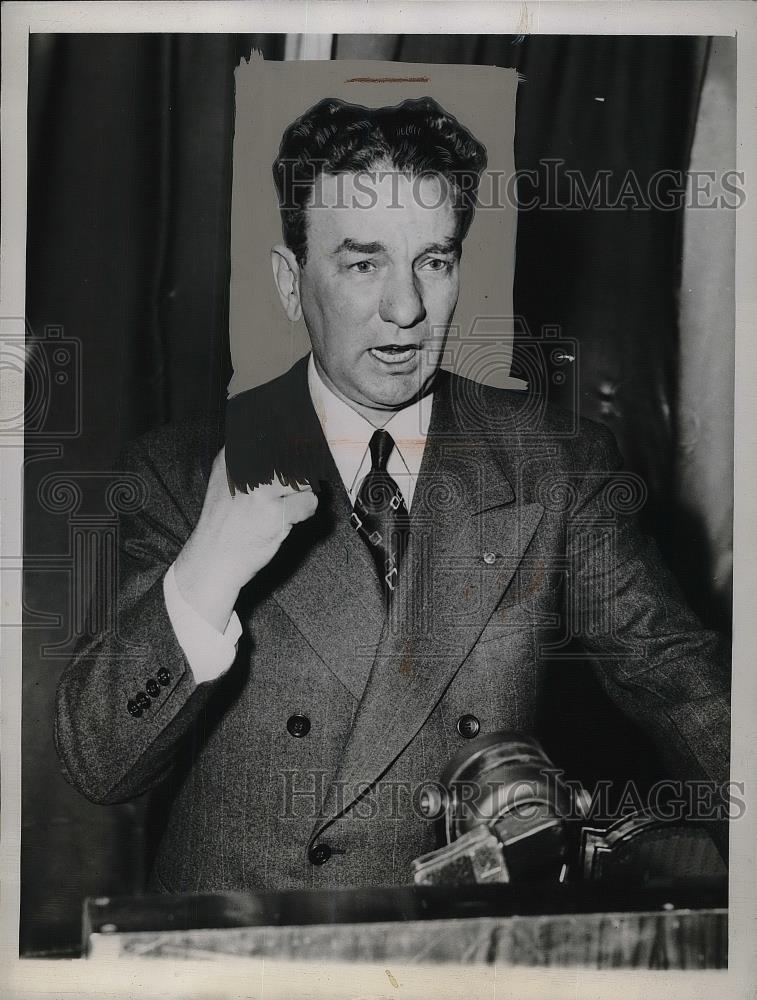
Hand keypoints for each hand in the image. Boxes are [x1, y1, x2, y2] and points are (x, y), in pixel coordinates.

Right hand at [174, 447, 317, 630]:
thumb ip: (250, 460)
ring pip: (304, 479)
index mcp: (232, 457)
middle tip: (290, 490)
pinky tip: (288, 518)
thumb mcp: (227, 481)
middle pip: (294, 457)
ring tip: (285, 506)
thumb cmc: (223, 523)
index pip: (272, 436)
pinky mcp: (276, 512)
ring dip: (301, 493)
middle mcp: (247, 470)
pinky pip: (309, 502)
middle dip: (299, 474)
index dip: (293, 445)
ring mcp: (262, 491)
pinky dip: (305, 511)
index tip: (299, 452)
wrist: (212, 558)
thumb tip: (288, 444)